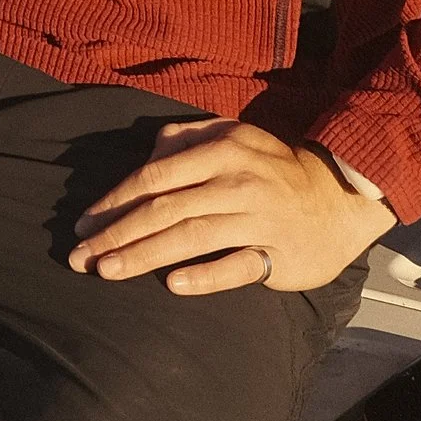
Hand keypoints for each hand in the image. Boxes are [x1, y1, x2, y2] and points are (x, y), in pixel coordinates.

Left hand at [67, 120, 388, 296]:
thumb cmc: (276, 168)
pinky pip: (237, 266)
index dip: (115, 201)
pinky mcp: (278, 255)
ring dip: (143, 255)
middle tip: (79, 257)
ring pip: (191, 237)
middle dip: (116, 234)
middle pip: (165, 209)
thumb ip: (189, 138)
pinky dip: (204, 275)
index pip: (155, 176)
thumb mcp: (236, 137)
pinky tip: (172, 284)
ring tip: (107, 271)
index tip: (83, 223)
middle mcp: (236, 182)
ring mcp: (258, 220)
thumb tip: (150, 150)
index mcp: (221, 150)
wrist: (342, 197)